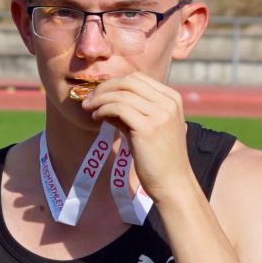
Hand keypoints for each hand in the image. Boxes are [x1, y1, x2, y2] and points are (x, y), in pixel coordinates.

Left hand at [80, 71, 196, 201]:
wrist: (172, 183)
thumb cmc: (160, 159)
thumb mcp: (148, 127)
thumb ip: (130, 112)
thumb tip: (102, 101)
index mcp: (172, 99)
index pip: (138, 79)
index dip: (114, 83)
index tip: (99, 93)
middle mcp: (168, 103)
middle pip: (129, 82)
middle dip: (105, 88)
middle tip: (89, 100)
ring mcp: (160, 114)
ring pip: (122, 94)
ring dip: (100, 99)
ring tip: (89, 109)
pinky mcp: (147, 128)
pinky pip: (118, 108)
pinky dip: (103, 109)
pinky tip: (96, 117)